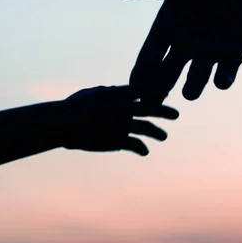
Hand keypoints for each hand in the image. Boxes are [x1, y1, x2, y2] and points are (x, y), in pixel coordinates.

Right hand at [61, 85, 178, 155]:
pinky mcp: (119, 140)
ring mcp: (124, 124)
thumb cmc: (73, 106)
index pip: (141, 91)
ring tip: (164, 136)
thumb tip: (118, 90)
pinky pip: (136, 145)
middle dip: (165, 111)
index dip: (152, 92)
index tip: (161, 95)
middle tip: (176, 114)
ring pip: (148, 128)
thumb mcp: (91, 92)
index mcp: (118, 94)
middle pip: (151, 108)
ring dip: (158, 133)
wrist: (65, 123)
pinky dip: (142, 149)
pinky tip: (145, 152)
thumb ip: (107, 91)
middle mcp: (125, 108)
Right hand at [114, 0, 241, 102]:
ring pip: (196, 80)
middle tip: (151, 103)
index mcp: (166, 29)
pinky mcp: (233, 55)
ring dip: (193, 87)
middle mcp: (184, 46)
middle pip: (165, 77)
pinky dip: (224, 79)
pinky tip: (221, 81)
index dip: (140, 74)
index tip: (132, 89)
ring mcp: (208, 53)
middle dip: (158, 92)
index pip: (148, 58)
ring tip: (189, 92)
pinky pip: (226, 74)